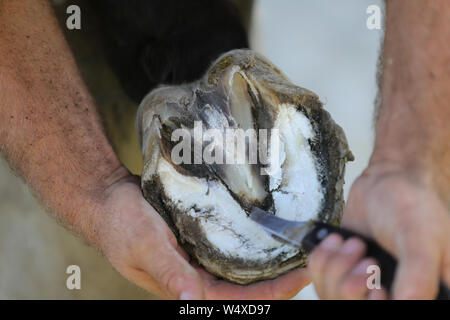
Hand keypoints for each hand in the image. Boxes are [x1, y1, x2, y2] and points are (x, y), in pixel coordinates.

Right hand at [96, 174, 309, 298]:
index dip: (275, 290)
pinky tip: (272, 233)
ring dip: (272, 261)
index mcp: (186, 288)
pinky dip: (255, 244)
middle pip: (249, 287)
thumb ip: (169, 272)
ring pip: (244, 269)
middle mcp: (198, 277)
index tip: (304, 273)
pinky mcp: (201, 241)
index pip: (239, 299)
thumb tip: (191, 301)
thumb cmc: (121, 224)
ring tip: (301, 246)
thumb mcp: (145, 246)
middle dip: (282, 278)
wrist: (109, 199)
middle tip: (314, 257)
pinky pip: (234, 247)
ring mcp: (201, 259)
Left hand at [308, 163, 449, 298]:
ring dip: (337, 266)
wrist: (385, 180)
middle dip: (353, 283)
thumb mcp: (421, 239)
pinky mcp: (343, 270)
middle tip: (367, 259)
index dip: (375, 303)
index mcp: (421, 291)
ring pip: (333, 295)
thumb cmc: (413, 204)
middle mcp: (392, 291)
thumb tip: (406, 304)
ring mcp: (364, 283)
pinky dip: (322, 259)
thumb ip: (418, 275)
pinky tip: (337, 240)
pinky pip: (319, 278)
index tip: (376, 289)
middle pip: (354, 306)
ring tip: (355, 243)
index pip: (395, 308)